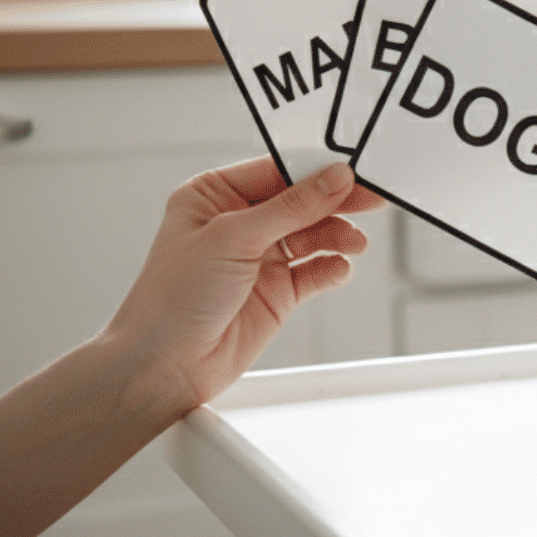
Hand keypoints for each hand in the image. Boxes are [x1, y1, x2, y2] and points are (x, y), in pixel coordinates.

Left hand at [103, 157, 385, 411]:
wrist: (165, 366)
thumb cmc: (171, 299)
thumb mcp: (232, 237)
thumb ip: (291, 207)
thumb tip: (334, 179)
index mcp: (214, 195)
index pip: (276, 170)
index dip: (315, 170)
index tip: (353, 170)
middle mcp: (238, 223)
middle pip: (301, 201)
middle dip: (336, 201)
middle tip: (372, 200)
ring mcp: (259, 258)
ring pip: (313, 234)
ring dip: (337, 235)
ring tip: (354, 242)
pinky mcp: (277, 291)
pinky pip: (315, 270)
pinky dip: (332, 267)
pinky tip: (338, 267)